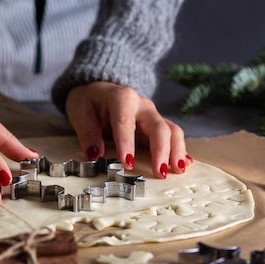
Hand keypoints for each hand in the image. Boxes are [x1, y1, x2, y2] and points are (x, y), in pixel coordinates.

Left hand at [65, 82, 189, 178]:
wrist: (97, 90)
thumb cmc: (89, 102)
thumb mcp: (80, 113)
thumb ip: (88, 133)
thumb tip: (94, 155)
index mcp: (122, 98)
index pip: (125, 121)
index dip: (127, 142)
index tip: (127, 162)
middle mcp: (142, 105)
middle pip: (158, 126)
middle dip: (161, 150)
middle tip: (159, 173)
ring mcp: (152, 115)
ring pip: (172, 131)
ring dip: (176, 152)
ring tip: (177, 171)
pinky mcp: (157, 124)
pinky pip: (173, 135)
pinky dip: (179, 150)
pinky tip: (184, 164)